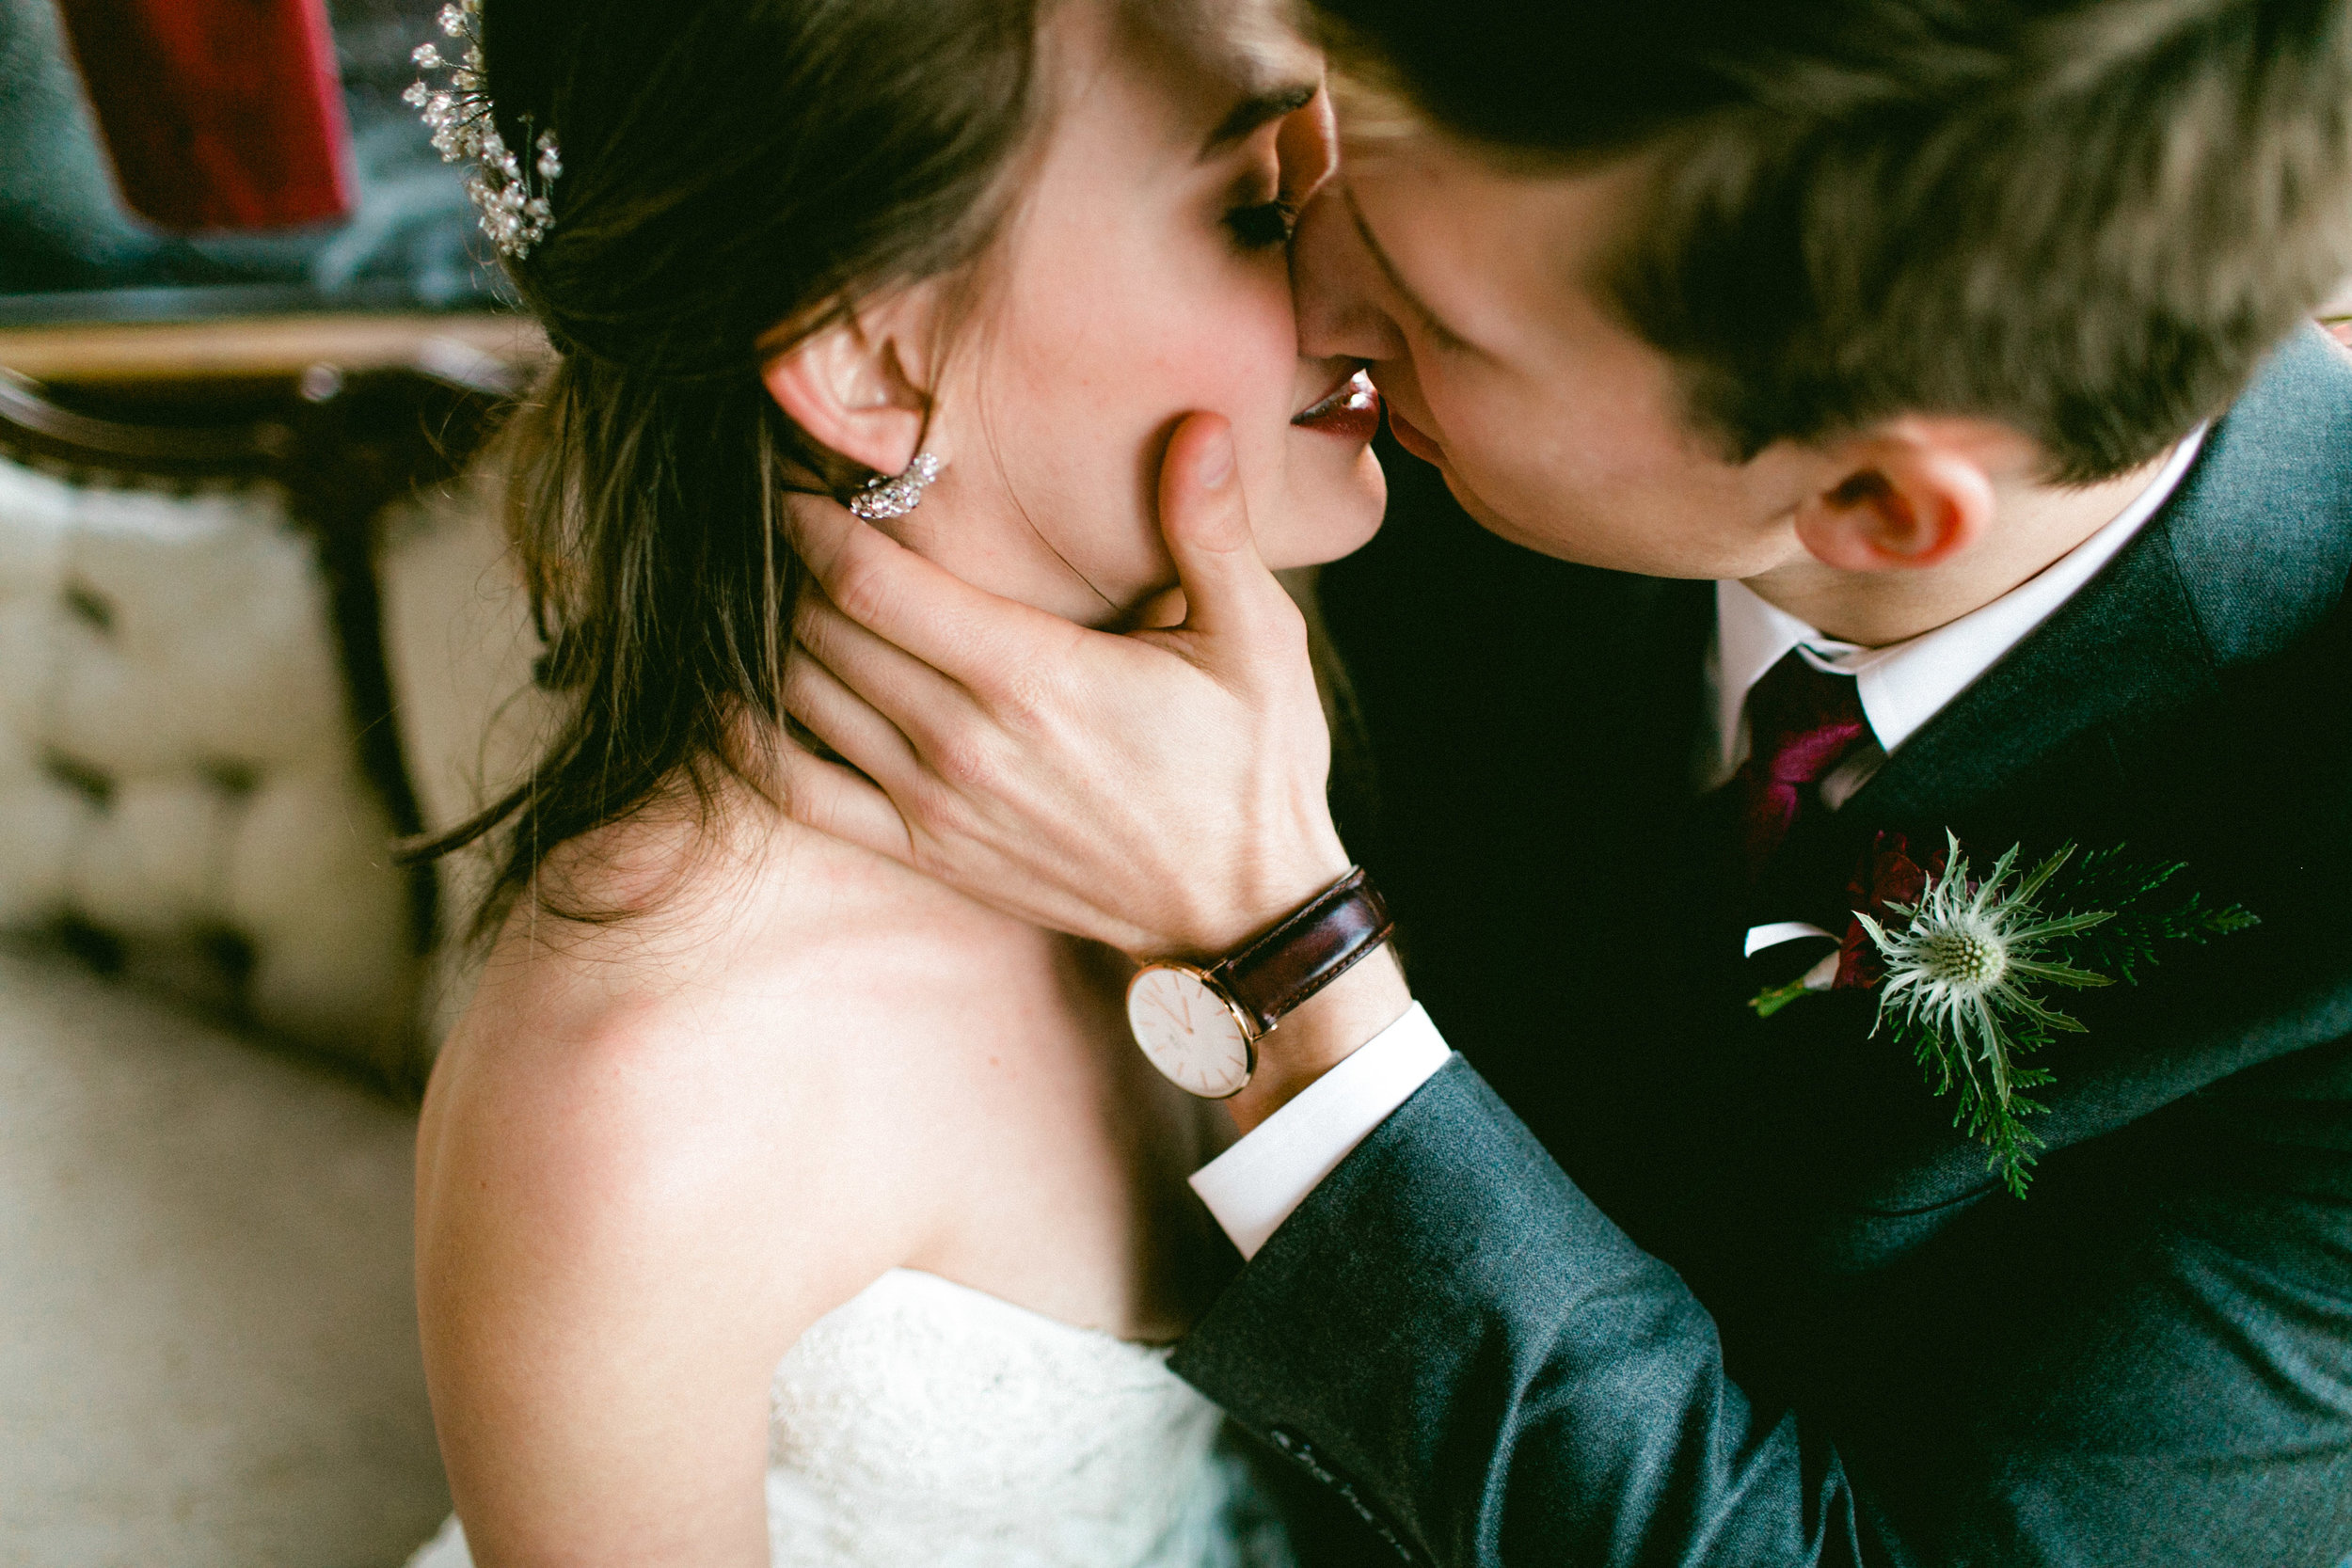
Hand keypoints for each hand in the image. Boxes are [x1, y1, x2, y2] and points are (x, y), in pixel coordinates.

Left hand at [778, 413, 1352, 959]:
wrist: (1242, 911)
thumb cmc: (1250, 768)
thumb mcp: (1257, 640)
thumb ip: (1211, 531)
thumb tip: (1205, 424)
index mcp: (1032, 677)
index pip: (873, 585)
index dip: (815, 525)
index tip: (796, 484)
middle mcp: (966, 742)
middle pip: (821, 633)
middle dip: (785, 569)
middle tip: (773, 523)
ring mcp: (938, 804)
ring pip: (801, 703)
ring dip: (767, 639)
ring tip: (762, 589)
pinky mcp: (929, 853)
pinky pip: (805, 795)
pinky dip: (754, 745)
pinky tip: (733, 701)